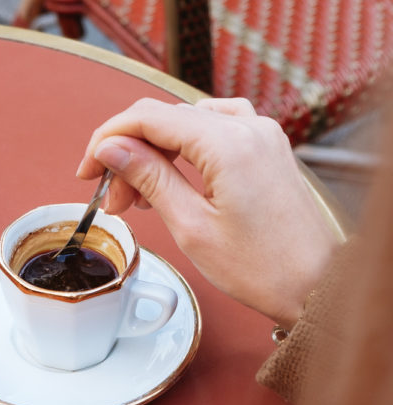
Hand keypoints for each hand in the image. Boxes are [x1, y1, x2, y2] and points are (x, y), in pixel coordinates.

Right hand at [77, 97, 341, 328]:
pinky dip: (186, 150)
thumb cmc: (261, 267)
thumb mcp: (191, 226)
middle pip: (166, 119)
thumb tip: (110, 148)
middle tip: (113, 201)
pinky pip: (215, 130)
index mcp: (228, 143)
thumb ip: (149, 177)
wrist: (317, 286)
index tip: (88, 172)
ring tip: (139, 199)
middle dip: (129, 154)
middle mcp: (249, 127)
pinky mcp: (268, 148)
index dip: (108, 139)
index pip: (148, 117)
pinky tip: (174, 179)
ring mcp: (262, 134)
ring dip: (155, 153)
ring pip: (188, 124)